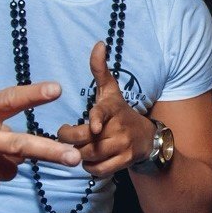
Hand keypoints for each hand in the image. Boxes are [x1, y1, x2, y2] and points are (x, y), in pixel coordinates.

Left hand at [55, 42, 154, 178]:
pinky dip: (89, 167)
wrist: (147, 138)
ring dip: (79, 153)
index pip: (103, 113)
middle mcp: (119, 128)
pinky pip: (98, 169)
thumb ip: (100, 69)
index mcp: (113, 109)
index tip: (94, 126)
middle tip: (64, 134)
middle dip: (70, 139)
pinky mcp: (123, 163)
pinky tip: (89, 159)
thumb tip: (98, 43)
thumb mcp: (110, 91)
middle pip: (88, 140)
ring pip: (90, 155)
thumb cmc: (119, 112)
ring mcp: (123, 147)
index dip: (97, 119)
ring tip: (77, 146)